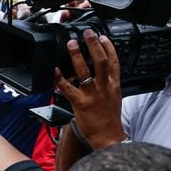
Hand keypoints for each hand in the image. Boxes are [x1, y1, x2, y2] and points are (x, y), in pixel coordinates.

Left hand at [52, 28, 124, 148]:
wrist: (108, 137)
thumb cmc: (110, 119)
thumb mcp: (115, 97)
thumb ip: (109, 84)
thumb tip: (103, 74)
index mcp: (113, 85)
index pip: (114, 61)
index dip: (109, 47)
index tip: (102, 36)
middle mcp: (103, 87)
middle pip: (101, 61)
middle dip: (94, 45)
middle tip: (87, 33)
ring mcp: (92, 95)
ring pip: (85, 71)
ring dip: (77, 56)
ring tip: (71, 44)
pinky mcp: (80, 104)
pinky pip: (68, 89)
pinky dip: (60, 79)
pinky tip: (55, 71)